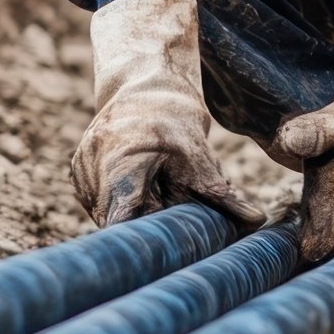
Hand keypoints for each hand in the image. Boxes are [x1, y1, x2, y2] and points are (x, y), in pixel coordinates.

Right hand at [70, 0, 263, 226]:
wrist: (146, 88)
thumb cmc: (175, 123)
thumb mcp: (200, 158)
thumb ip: (222, 195)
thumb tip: (256, 221)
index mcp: (118, 162)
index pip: (122, 220)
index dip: (143, 237)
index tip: (165, 246)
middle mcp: (90, 168)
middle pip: (114, 222)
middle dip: (143, 226)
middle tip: (170, 219)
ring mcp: (81, 172)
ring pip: (107, 216)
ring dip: (132, 215)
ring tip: (155, 191)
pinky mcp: (77, 174)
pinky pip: (100, 204)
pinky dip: (121, 203)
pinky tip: (139, 184)